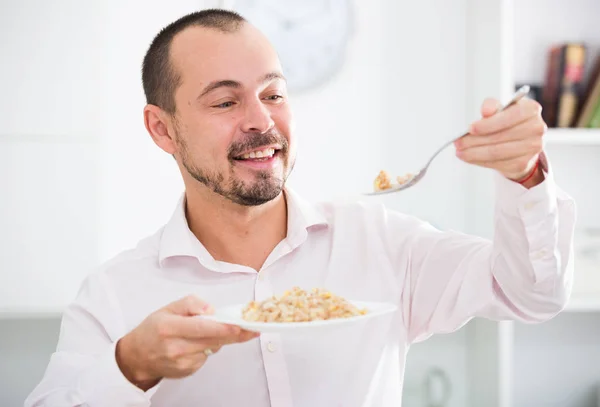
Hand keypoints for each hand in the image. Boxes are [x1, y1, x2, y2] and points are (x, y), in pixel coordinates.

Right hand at [116, 295, 258, 389]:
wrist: (137, 357)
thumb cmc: (153, 329)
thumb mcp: (168, 308)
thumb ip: (191, 303)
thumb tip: (211, 310)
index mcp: (169, 327)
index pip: (202, 328)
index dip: (223, 328)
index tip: (240, 326)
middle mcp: (175, 347)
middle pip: (213, 340)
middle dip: (234, 334)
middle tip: (251, 328)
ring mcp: (181, 362)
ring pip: (212, 349)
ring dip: (217, 339)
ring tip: (204, 332)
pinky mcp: (186, 371)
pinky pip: (206, 357)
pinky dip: (206, 349)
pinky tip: (195, 345)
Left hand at [454, 96, 545, 183]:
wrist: (521, 143)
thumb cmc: (507, 122)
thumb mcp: (500, 109)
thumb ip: (492, 106)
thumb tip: (486, 111)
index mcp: (532, 109)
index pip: (510, 116)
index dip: (488, 124)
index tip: (470, 128)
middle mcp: (537, 128)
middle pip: (500, 136)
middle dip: (475, 140)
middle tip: (457, 142)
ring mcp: (532, 148)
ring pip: (496, 152)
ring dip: (474, 153)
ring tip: (459, 151)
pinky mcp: (523, 164)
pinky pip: (496, 163)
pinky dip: (479, 161)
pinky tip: (468, 157)